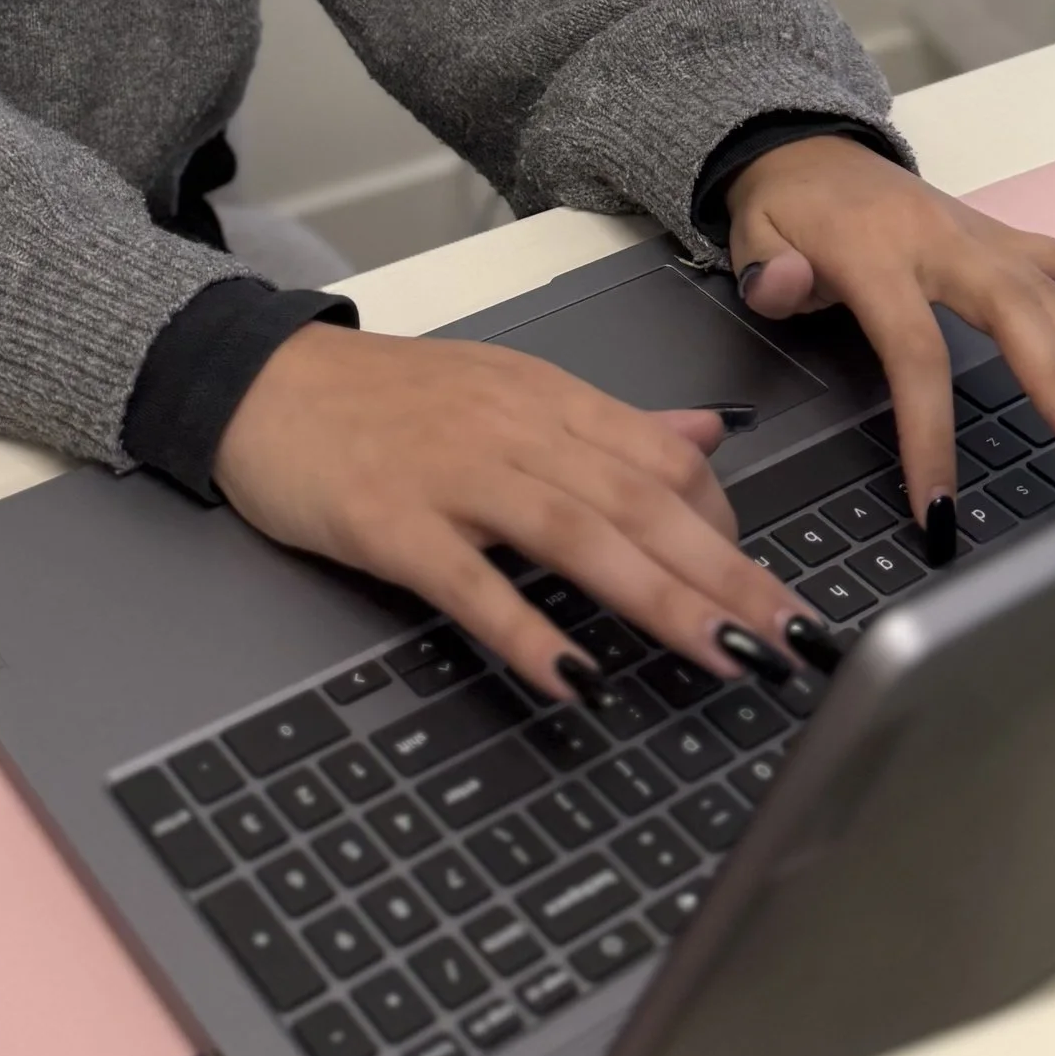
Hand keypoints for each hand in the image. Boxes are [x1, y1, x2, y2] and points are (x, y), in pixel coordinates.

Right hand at [213, 320, 814, 697]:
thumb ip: (607, 423)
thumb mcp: (505, 391)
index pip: (663, 463)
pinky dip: (525, 627)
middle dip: (727, 575)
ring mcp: (452, 474)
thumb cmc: (383, 398)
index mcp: (547, 401)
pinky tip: (574, 676)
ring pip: (575, 534)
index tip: (779, 593)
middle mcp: (513, 431)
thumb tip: (704, 436)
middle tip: (795, 638)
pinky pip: (469, 579)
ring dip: (657, 598)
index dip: (728, 530)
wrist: (259, 379)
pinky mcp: (391, 522)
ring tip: (723, 655)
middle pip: (639, 502)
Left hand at [730, 135, 1054, 538]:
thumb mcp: (754, 236)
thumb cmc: (787, 209)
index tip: (940, 506)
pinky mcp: (1001, 237)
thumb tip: (785, 290)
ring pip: (1050, 297)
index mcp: (879, 256)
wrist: (806, 147)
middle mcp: (945, 244)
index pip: (916, 354)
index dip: (930, 433)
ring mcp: (982, 238)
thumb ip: (768, 271)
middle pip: (1014, 317)